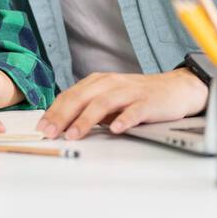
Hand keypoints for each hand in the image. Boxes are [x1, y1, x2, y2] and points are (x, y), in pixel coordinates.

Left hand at [36, 69, 207, 140]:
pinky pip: (134, 110)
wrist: (175, 88)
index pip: (70, 96)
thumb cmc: (137, 97)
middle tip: (51, 133)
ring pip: (103, 103)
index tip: (41, 128)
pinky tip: (116, 129)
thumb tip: (60, 124)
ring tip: (74, 135)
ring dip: (86, 119)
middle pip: (81, 98)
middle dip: (63, 116)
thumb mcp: (109, 99)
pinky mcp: (148, 102)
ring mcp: (130, 92)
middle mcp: (111, 83)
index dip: (54, 112)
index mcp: (98, 82)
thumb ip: (88, 108)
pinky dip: (124, 119)